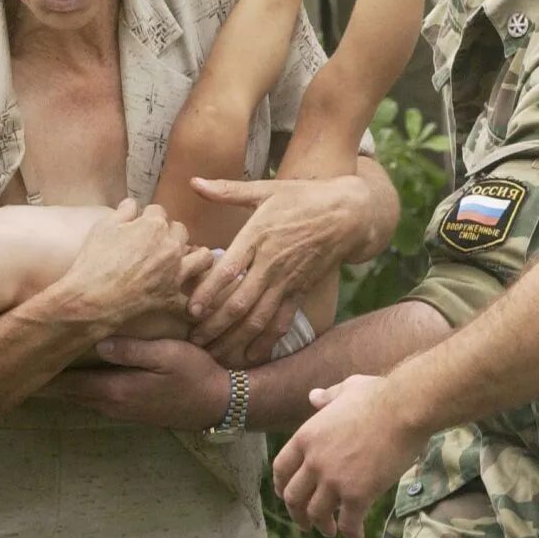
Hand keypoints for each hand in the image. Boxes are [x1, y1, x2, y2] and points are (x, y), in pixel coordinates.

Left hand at [36, 338, 231, 429]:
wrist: (220, 403)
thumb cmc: (196, 374)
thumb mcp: (168, 354)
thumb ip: (132, 350)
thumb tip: (96, 342)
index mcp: (117, 390)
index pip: (69, 384)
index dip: (43, 377)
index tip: (19, 367)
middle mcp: (113, 404)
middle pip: (69, 393)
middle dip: (47, 381)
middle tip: (21, 365)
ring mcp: (122, 410)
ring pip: (82, 396)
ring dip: (62, 385)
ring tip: (42, 369)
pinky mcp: (132, 409)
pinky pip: (97, 397)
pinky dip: (81, 388)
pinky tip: (78, 375)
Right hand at [37, 200, 194, 334]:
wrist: (91, 299)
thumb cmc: (94, 261)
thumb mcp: (103, 227)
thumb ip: (123, 211)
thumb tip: (133, 204)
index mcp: (154, 226)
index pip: (159, 211)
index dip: (148, 218)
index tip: (140, 225)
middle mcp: (171, 246)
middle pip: (181, 231)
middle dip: (171, 234)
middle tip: (157, 243)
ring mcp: (175, 272)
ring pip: (203, 258)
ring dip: (195, 257)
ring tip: (185, 261)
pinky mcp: (172, 297)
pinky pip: (192, 299)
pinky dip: (194, 300)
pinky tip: (192, 299)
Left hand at [188, 174, 365, 361]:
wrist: (348, 214)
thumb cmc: (303, 198)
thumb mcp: (266, 189)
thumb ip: (227, 191)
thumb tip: (194, 182)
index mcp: (259, 235)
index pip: (229, 269)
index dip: (208, 292)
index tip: (190, 310)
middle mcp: (272, 262)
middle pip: (240, 301)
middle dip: (215, 325)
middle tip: (193, 340)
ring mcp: (287, 280)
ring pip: (259, 318)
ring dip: (235, 338)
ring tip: (214, 353)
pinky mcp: (300, 291)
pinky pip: (281, 321)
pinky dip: (266, 341)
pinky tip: (250, 356)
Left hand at [272, 374, 422, 537]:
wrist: (404, 409)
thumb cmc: (378, 395)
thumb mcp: (346, 388)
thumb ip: (327, 397)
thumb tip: (313, 396)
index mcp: (307, 436)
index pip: (281, 468)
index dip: (281, 486)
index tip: (285, 495)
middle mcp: (314, 461)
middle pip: (293, 497)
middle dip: (297, 514)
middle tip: (305, 523)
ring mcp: (334, 480)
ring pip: (317, 514)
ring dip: (322, 527)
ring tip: (330, 531)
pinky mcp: (358, 494)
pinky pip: (349, 523)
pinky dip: (350, 534)